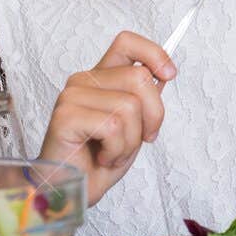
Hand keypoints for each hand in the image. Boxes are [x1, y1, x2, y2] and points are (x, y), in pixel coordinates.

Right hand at [38, 30, 175, 206]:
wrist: (73, 192)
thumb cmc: (99, 160)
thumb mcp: (134, 125)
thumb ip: (145, 98)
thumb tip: (164, 73)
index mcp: (100, 77)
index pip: (127, 43)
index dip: (154, 53)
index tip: (169, 74)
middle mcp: (83, 80)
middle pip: (139, 77)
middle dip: (152, 115)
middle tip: (140, 139)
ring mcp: (72, 96)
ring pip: (129, 106)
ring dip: (131, 140)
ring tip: (113, 152)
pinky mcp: (65, 116)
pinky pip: (113, 126)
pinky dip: (117, 150)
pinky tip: (102, 157)